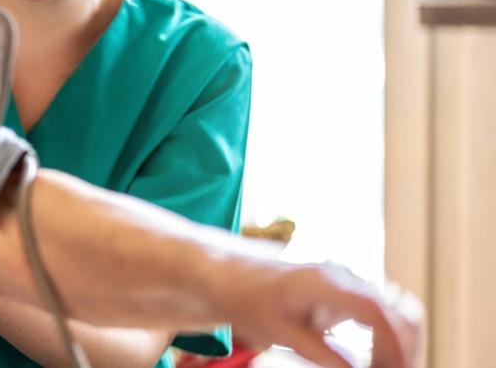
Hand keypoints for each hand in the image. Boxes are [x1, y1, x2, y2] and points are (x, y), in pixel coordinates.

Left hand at [215, 260, 422, 367]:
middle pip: (398, 309)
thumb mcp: (280, 333)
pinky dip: (385, 332)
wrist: (224, 271)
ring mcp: (344, 277)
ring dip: (398, 340)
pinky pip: (377, 307)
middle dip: (405, 347)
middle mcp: (341, 275)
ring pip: (394, 306)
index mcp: (325, 283)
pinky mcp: (342, 286)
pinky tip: (374, 358)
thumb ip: (323, 354)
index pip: (377, 315)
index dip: (393, 348)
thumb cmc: (247, 298)